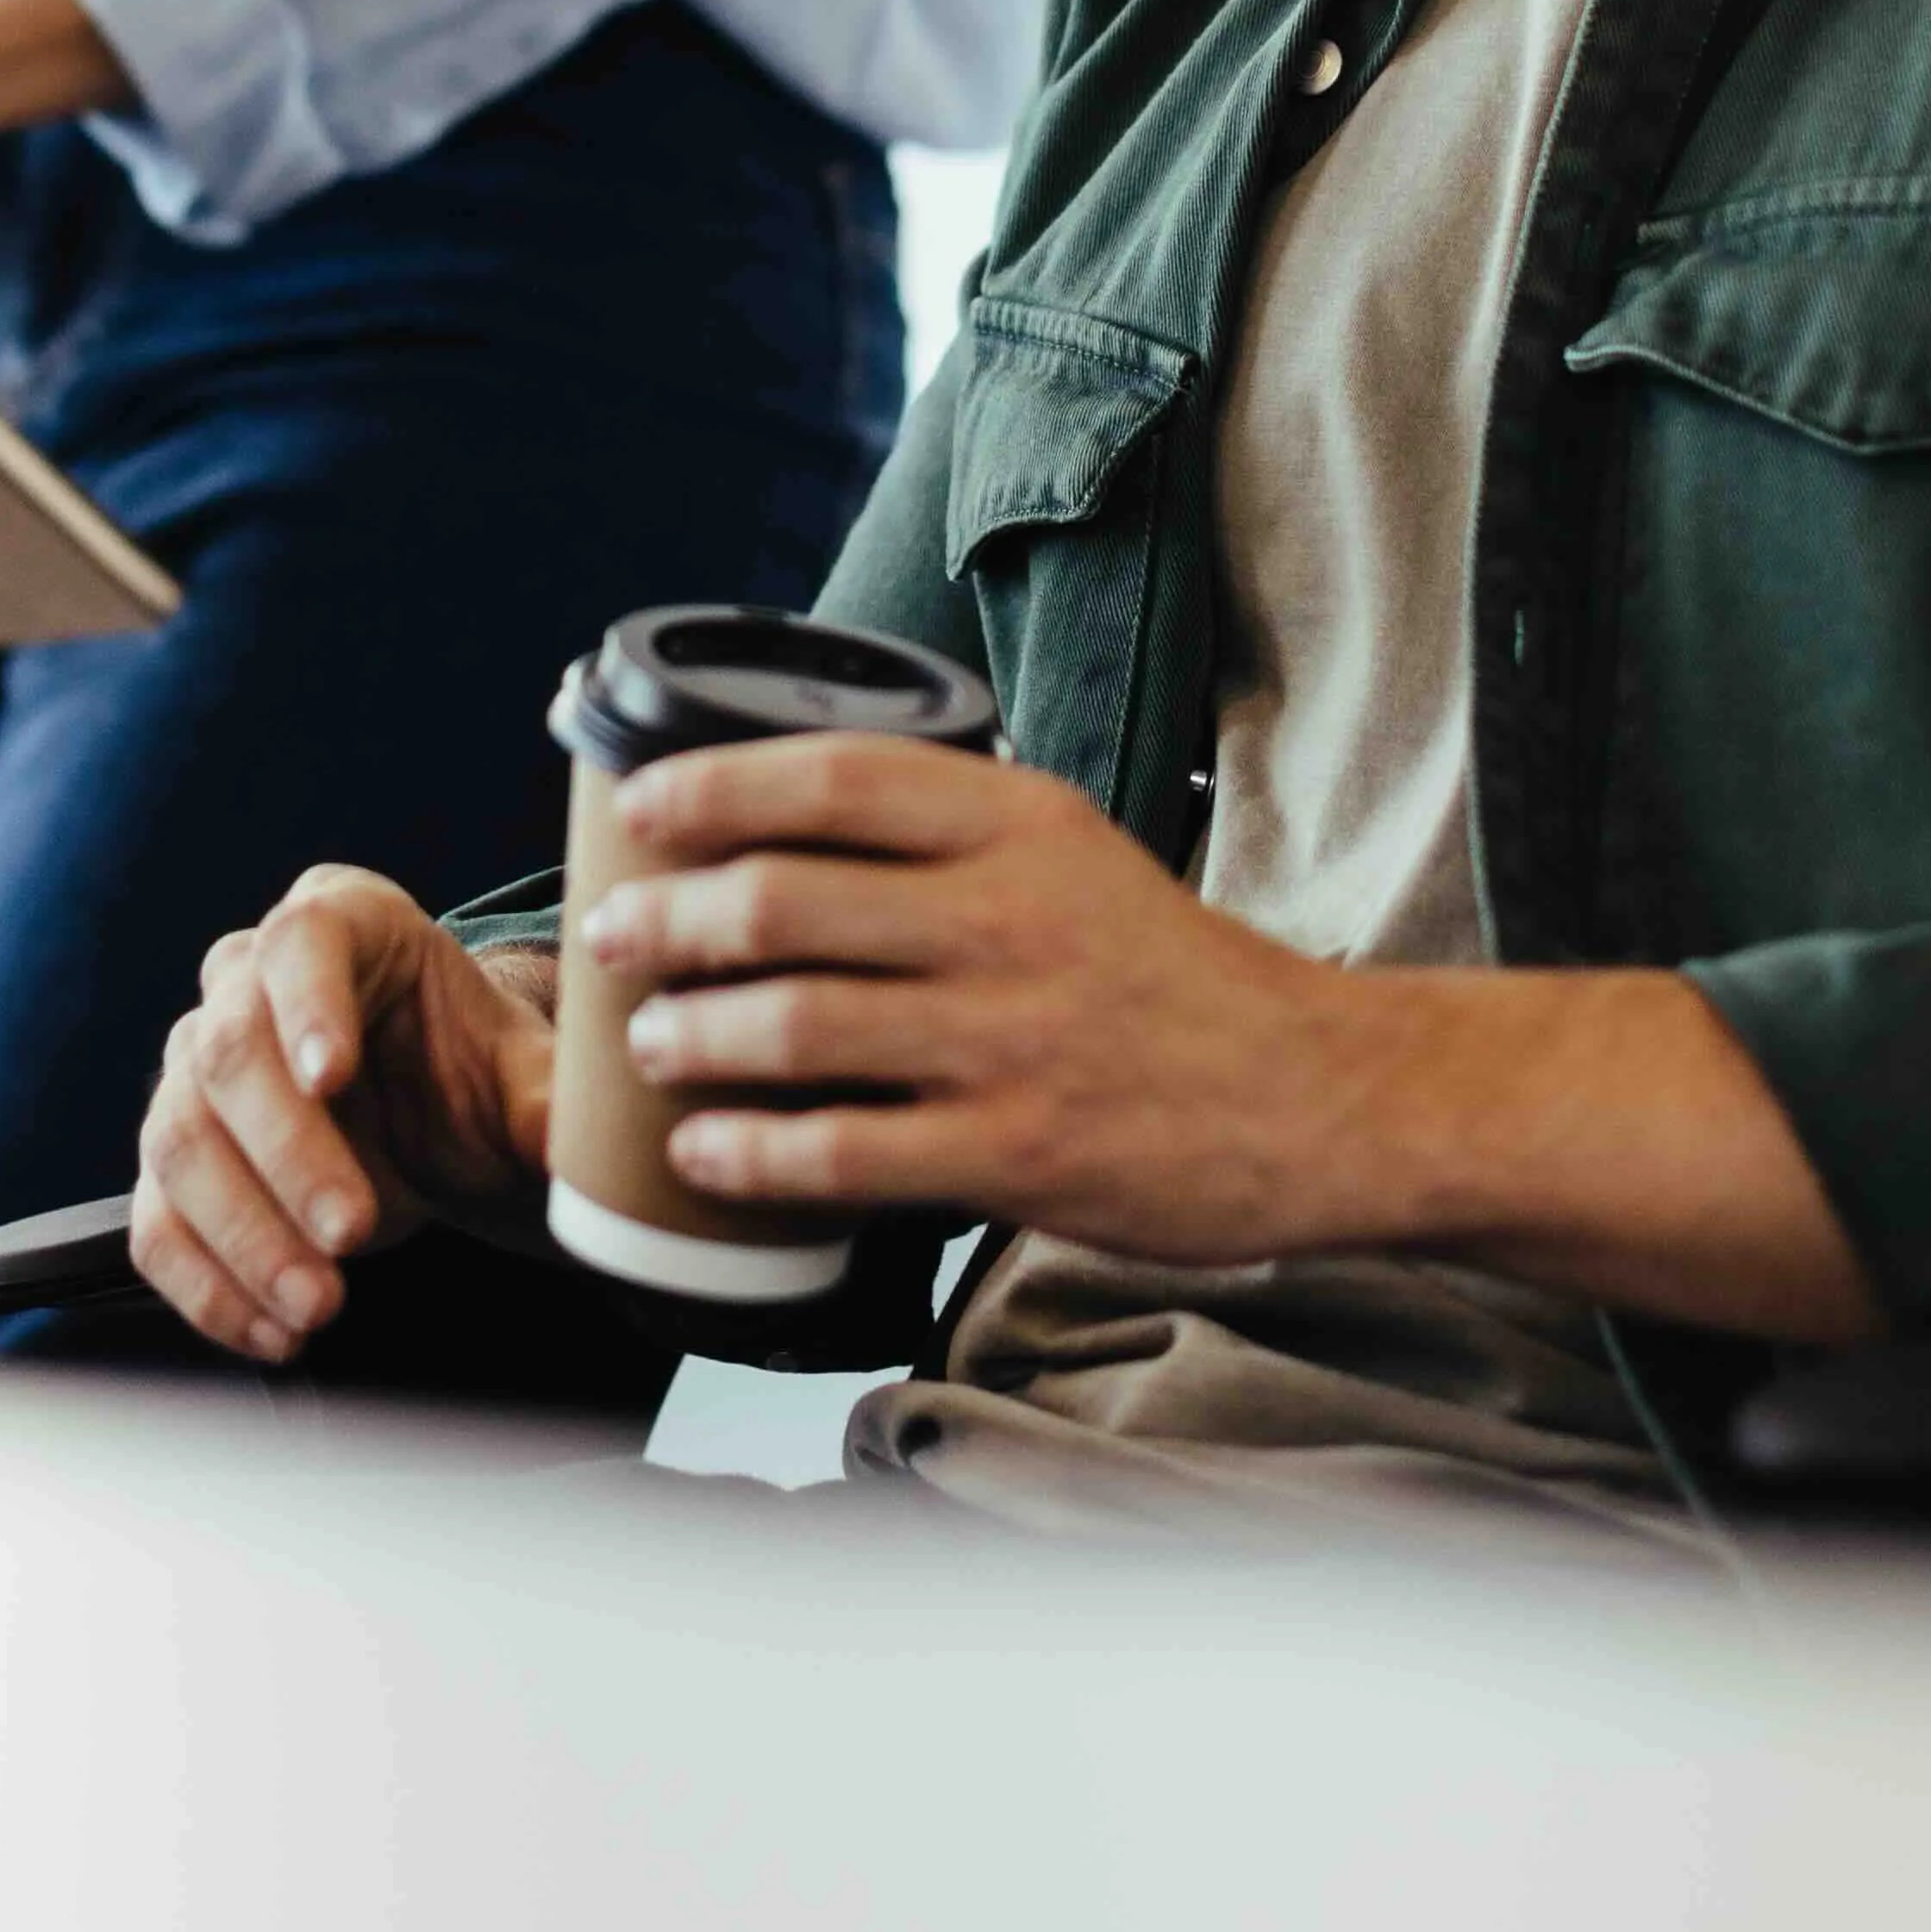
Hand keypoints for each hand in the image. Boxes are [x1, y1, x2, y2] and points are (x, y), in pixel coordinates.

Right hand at [124, 866, 562, 1364]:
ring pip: (181, 1140)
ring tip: (318, 1305)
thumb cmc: (467, 1075)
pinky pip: (156, 1221)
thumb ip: (545, 1103)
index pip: (302, 941)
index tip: (333, 1078)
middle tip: (351, 1233)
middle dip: (288, 1152)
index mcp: (341, 924)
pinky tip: (272, 1332)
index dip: (309, 1006)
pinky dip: (206, 1286)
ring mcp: (194, 1072)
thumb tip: (582, 1150)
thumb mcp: (518, 1078)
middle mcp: (246, 984)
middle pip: (229, 1051)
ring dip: (245, 1234)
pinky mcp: (174, 1162)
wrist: (430, 1128)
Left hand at [587, 736, 1415, 1269]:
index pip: (835, 778)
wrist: (1319, 1095)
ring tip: (649, 1040)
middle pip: (784, 901)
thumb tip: (783, 828)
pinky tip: (703, 1151)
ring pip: (796, 1025)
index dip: (713, 787)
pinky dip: (752, 1151)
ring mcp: (1012, 1040)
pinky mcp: (1019, 1153)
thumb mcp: (1078, 857)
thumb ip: (952, 836)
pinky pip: (844, 1152)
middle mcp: (1011, 919)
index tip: (640, 811)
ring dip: (692, 1034)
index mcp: (1024, 825)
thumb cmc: (1172, 977)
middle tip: (611, 937)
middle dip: (667, 920)